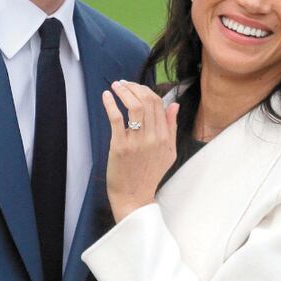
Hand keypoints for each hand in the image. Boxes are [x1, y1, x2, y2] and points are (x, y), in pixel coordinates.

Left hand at [101, 80, 179, 222]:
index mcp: (164, 137)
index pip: (158, 104)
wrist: (134, 197)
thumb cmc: (150, 174)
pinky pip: (116, 118)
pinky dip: (110, 104)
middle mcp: (153, 137)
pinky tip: (106, 96)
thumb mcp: (168, 152)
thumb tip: (174, 105)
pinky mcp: (120, 146)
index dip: (146, 91)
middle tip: (123, 83)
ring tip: (115, 86)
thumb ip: (171, 127)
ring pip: (133, 106)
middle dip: (134, 87)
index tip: (135, 87)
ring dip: (123, 91)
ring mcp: (137, 142)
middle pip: (146, 101)